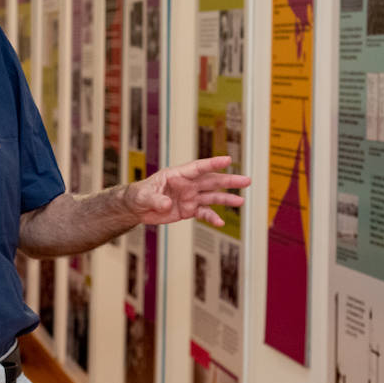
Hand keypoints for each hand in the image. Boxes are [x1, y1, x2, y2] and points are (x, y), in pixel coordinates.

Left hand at [122, 155, 250, 228]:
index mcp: (177, 175)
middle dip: (229, 180)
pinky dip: (212, 217)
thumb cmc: (139, 195)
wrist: (137, 208)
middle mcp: (187, 184)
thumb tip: (167, 204)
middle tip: (246, 180)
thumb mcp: (143, 196)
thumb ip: (156, 199)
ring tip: (241, 201)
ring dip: (226, 198)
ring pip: (212, 196)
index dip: (212, 163)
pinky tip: (220, 223)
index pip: (198, 167)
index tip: (227, 159)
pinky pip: (204, 213)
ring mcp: (190, 197)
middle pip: (211, 181)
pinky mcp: (189, 210)